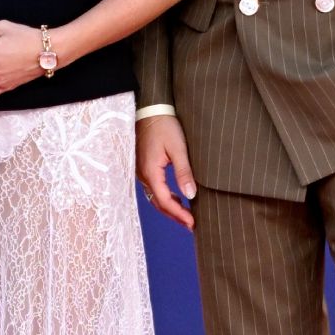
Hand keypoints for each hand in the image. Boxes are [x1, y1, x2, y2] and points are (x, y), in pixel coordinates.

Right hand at [136, 115, 195, 230]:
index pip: (165, 200)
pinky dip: (165, 198)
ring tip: (185, 216)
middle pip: (158, 203)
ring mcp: (142, 172)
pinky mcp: (144, 167)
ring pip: (155, 197)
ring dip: (170, 208)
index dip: (179, 214)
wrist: (150, 110)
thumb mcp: (178, 148)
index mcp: (151, 172)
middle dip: (174, 215)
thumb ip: (183, 172)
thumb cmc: (164, 126)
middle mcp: (143, 175)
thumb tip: (190, 194)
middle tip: (190, 225)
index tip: (192, 223)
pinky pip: (153, 188)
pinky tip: (176, 198)